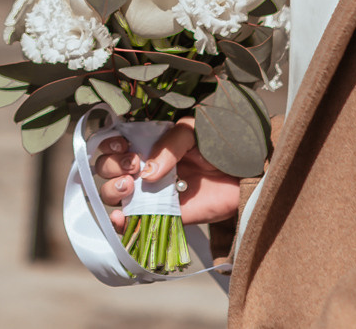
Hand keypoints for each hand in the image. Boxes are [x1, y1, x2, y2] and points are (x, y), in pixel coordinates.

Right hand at [90, 119, 244, 232]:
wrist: (247, 172)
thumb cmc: (219, 145)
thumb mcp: (191, 132)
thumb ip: (168, 146)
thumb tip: (147, 173)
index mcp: (148, 143)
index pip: (115, 144)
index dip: (111, 146)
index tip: (124, 148)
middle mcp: (145, 168)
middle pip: (108, 169)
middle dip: (112, 167)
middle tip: (132, 167)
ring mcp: (152, 193)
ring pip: (114, 195)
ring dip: (112, 190)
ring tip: (130, 187)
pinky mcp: (165, 216)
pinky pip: (135, 223)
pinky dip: (121, 224)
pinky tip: (121, 217)